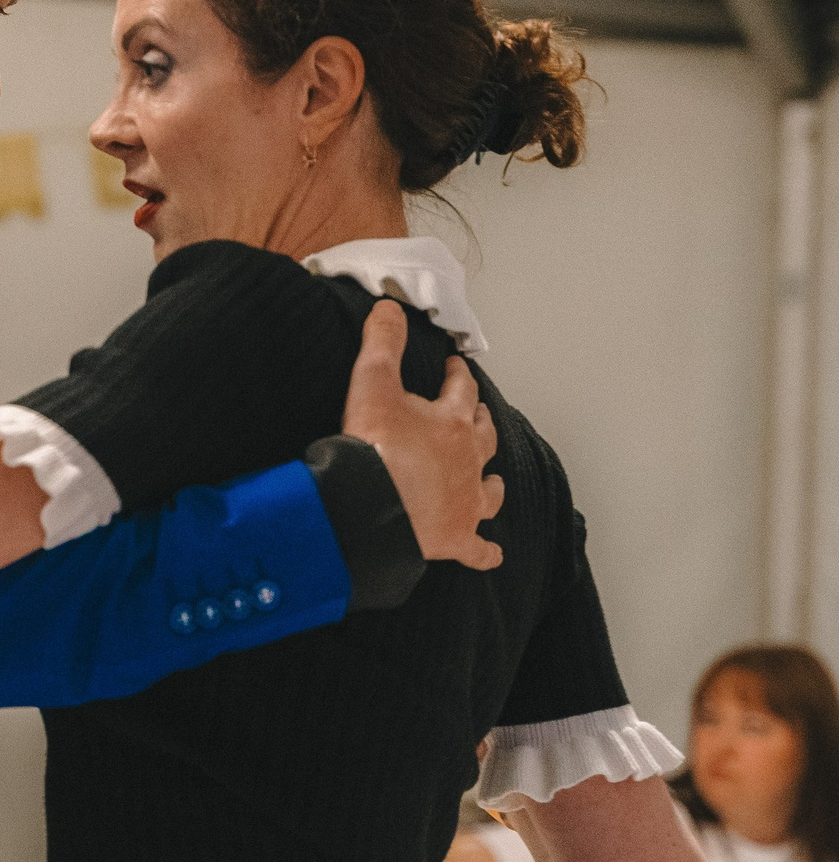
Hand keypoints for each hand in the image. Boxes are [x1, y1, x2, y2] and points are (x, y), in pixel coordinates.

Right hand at [342, 301, 503, 569]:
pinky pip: (478, 549)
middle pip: (484, 437)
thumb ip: (382, 343)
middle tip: (474, 414)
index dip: (459, 376)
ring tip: (491, 481)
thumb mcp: (372, 383)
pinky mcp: (455, 539)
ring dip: (491, 483)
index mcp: (452, 423)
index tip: (455, 367)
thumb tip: (389, 307)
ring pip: (490, 491)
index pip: (462, 391)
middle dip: (480, 422)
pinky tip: (491, 554)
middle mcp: (468, 462)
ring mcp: (466, 503)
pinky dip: (485, 551)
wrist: (370, 508)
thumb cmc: (373, 448)